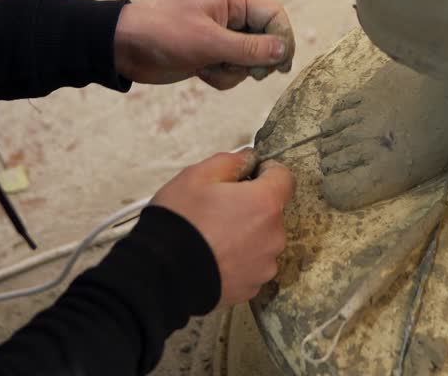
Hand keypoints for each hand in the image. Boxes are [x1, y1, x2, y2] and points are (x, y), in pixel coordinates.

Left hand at [113, 0, 295, 88]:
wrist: (123, 46)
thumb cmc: (163, 33)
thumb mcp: (208, 42)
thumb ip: (249, 48)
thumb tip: (283, 51)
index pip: (274, 15)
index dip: (282, 39)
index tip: (279, 66)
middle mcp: (231, 14)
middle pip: (265, 39)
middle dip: (254, 60)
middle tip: (245, 72)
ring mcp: (220, 34)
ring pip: (249, 59)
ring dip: (233, 71)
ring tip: (208, 67)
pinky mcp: (210, 52)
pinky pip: (232, 68)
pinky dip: (221, 76)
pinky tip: (200, 72)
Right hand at [151, 150, 295, 305]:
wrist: (162, 275)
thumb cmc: (180, 223)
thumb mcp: (197, 176)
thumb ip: (230, 162)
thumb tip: (247, 159)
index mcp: (265, 204)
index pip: (285, 178)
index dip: (267, 172)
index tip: (249, 176)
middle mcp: (273, 236)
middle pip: (272, 212)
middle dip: (251, 207)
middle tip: (219, 209)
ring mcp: (264, 266)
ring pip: (262, 241)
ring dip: (246, 236)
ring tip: (213, 237)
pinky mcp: (252, 288)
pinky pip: (251, 266)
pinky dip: (238, 260)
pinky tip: (214, 257)